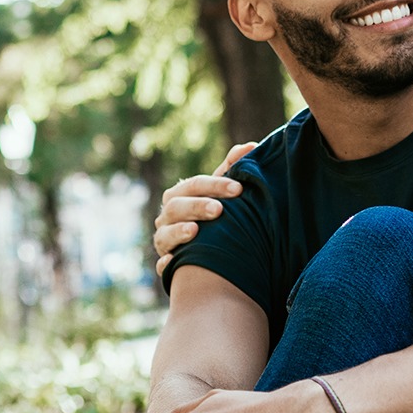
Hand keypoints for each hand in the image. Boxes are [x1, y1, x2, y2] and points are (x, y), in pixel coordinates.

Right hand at [153, 143, 253, 276]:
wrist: (206, 249)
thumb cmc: (214, 213)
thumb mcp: (221, 191)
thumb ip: (232, 169)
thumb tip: (250, 146)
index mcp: (179, 195)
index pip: (193, 185)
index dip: (215, 185)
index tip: (238, 189)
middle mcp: (166, 217)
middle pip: (175, 207)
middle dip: (196, 206)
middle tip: (219, 209)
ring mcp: (164, 241)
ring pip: (164, 235)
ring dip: (178, 232)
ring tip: (195, 231)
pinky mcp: (166, 264)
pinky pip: (162, 265)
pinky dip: (166, 263)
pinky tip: (175, 261)